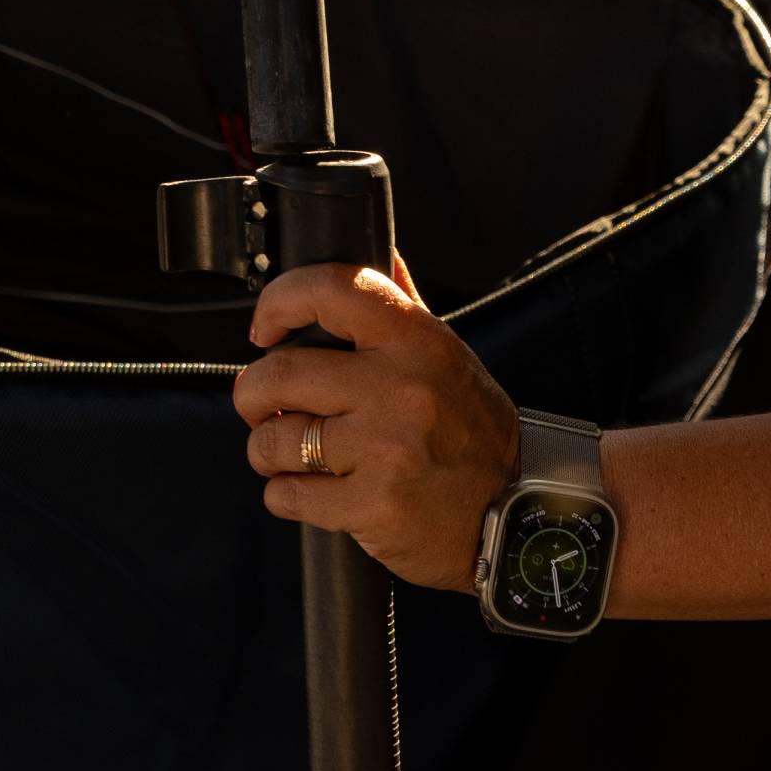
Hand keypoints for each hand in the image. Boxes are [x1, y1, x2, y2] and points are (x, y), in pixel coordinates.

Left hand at [229, 261, 520, 589]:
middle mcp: (400, 389)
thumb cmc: (475, 434)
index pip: (329, 289)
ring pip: (273, 440)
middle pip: (278, 374)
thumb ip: (404, 308)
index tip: (265, 328)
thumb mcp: (450, 357)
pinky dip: (285, 495)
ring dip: (266, 451)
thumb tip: (379, 256)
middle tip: (263, 407)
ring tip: (289, 455)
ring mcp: (385, 450)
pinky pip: (287, 495)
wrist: (517, 514)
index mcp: (417, 341)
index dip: (279, 302)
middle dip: (253, 395)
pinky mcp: (372, 505)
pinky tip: (311, 491)